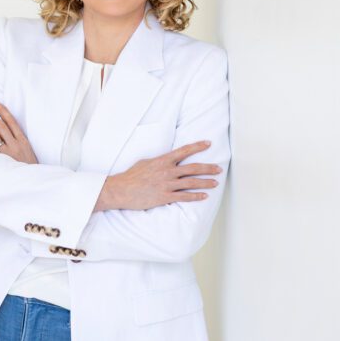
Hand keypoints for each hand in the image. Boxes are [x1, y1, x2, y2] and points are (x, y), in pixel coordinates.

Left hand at [0, 100, 38, 164]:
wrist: (32, 181)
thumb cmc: (28, 166)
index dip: (3, 111)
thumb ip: (18, 140)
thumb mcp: (28, 151)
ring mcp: (7, 153)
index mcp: (23, 140)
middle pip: (0, 126)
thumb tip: (6, 130)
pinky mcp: (0, 162)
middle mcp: (15, 144)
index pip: (12, 121)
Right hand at [101, 141, 220, 211]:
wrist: (120, 190)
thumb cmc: (131, 176)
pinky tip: (204, 196)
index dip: (198, 146)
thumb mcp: (145, 162)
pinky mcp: (164, 197)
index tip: (208, 144)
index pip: (184, 150)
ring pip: (191, 182)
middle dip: (208, 168)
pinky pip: (184, 197)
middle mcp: (167, 171)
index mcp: (163, 160)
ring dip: (206, 182)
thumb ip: (159, 161)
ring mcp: (167, 184)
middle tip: (219, 168)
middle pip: (193, 168)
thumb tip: (168, 160)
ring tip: (215, 182)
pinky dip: (196, 197)